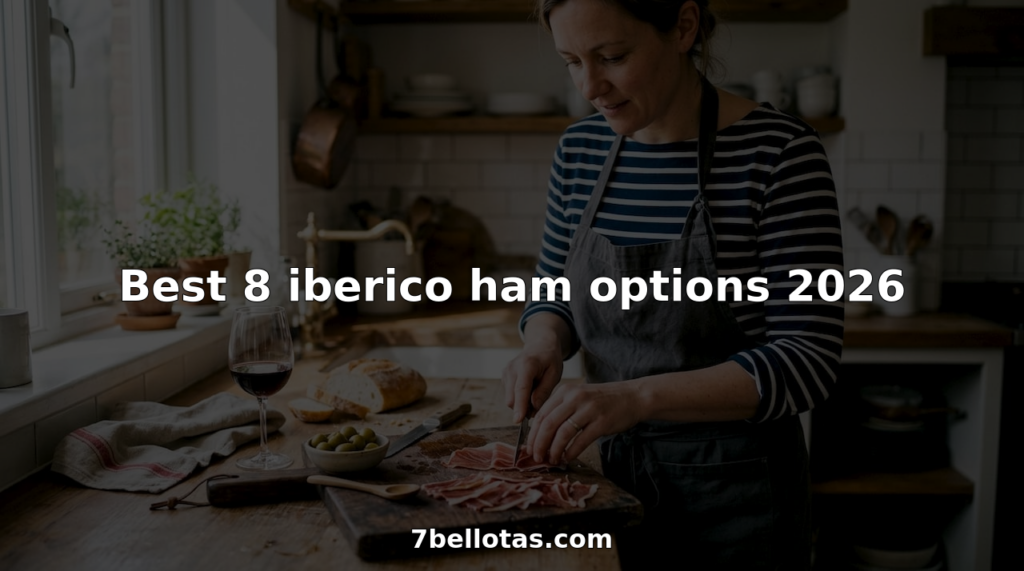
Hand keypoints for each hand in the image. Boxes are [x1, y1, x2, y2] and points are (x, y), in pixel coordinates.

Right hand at [502, 342, 563, 424]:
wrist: (540, 345)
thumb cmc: (550, 359)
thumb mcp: (554, 374)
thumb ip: (544, 391)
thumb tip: (533, 408)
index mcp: (527, 364)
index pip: (521, 389)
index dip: (520, 406)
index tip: (518, 420)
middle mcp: (512, 368)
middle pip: (512, 398)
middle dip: (523, 408)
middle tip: (539, 405)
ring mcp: (506, 372)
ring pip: (510, 399)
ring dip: (522, 404)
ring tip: (536, 393)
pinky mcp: (504, 377)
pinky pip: (510, 395)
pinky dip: (519, 398)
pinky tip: (529, 390)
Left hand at [526, 381, 642, 463]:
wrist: (633, 396)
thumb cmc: (603, 400)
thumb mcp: (579, 397)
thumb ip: (561, 410)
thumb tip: (541, 434)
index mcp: (565, 391)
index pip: (541, 414)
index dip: (532, 434)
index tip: (529, 448)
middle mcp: (575, 398)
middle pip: (548, 423)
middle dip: (539, 444)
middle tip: (537, 458)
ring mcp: (589, 409)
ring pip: (562, 433)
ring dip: (554, 450)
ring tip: (552, 460)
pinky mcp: (602, 422)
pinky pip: (581, 440)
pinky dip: (571, 452)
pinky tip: (568, 458)